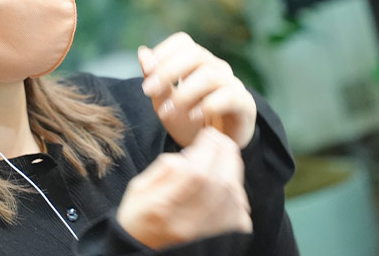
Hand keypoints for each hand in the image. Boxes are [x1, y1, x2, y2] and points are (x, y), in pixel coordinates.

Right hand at [116, 127, 252, 248]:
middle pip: (221, 181)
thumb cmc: (138, 216)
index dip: (207, 148)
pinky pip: (240, 209)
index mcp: (163, 206)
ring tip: (224, 156)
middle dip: (224, 152)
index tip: (207, 134)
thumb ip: (164, 168)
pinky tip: (226, 184)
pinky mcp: (220, 239)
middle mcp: (188, 222)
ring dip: (232, 169)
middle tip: (219, 140)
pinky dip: (237, 191)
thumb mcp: (139, 187)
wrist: (143, 250)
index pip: (196, 173)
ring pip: (233, 193)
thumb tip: (189, 155)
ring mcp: (206, 233)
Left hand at [138, 32, 256, 148]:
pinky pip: (229, 97)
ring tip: (165, 112)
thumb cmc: (188, 120)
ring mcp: (232, 84)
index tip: (148, 70)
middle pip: (196, 55)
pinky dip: (207, 105)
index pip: (183, 42)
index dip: (164, 51)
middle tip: (148, 90)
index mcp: (197, 62)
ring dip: (183, 94)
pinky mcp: (244, 104)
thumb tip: (143, 52)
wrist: (214, 149)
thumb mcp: (164, 101)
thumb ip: (155, 78)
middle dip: (168, 71)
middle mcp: (216, 68)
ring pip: (209, 76)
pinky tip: (193, 116)